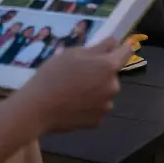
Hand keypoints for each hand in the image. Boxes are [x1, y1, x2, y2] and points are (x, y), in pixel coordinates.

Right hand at [15, 37, 130, 133]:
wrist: (37, 108)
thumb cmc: (53, 75)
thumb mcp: (72, 53)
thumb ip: (98, 47)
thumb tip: (113, 42)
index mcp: (108, 66)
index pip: (126, 52)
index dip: (121, 47)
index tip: (114, 48)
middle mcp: (113, 86)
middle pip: (112, 74)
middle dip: (100, 72)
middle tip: (78, 73)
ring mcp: (106, 106)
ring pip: (104, 92)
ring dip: (95, 89)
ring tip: (72, 90)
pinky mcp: (97, 121)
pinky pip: (97, 108)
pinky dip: (89, 105)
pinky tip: (71, 103)